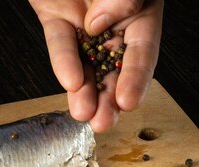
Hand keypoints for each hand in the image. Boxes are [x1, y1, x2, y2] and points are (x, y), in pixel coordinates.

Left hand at [28, 0, 162, 131]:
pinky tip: (69, 83)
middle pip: (114, 67)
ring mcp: (84, 23)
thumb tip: (98, 25)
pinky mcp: (57, 18)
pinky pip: (60, 43)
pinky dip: (63, 62)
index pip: (142, 50)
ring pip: (86, 63)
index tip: (127, 103)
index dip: (136, 79)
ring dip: (85, 92)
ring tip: (84, 114)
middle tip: (103, 122)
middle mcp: (114, 21)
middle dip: (108, 98)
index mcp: (141, 12)